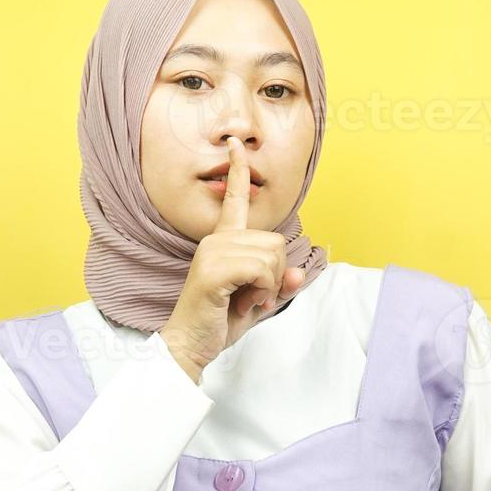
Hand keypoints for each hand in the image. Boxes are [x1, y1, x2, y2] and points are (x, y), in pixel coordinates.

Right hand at [160, 135, 305, 381]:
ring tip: (246, 300)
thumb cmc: (219, 322)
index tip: (236, 144)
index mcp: (223, 241)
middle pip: (276, 241)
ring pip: (271, 255)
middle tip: (254, 295)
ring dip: (269, 285)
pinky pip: (261, 269)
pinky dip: (262, 291)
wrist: (190, 346)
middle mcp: (215, 240)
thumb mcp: (258, 300)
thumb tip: (300, 273)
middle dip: (276, 274)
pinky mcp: (213, 269)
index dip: (238, 171)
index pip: (233, 199)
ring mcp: (212, 251)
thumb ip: (279, 284)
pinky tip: (243, 303)